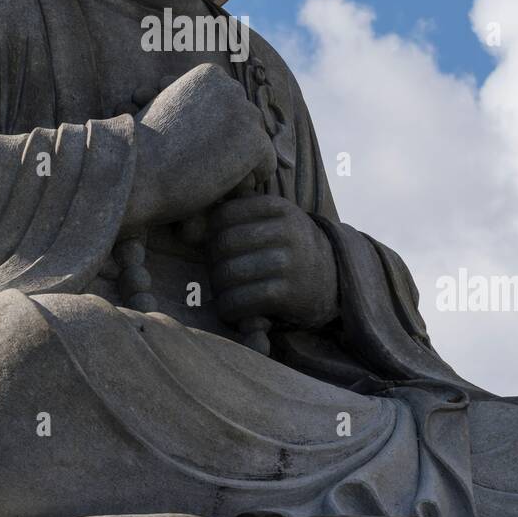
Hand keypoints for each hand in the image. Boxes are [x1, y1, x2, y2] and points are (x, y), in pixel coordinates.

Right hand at [122, 64, 276, 230]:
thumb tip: (216, 116)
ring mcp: (245, 113)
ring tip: (204, 175)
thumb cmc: (142, 148)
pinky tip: (220, 187)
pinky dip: (247, 182)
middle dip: (231, 146)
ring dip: (237, 164)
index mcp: (210, 74)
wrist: (133, 171)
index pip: (231, 108)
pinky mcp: (255, 142)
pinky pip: (265, 166)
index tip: (187, 146)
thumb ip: (196, 106)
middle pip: (247, 124)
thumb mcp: (167, 108)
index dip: (216, 133)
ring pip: (256, 145)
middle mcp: (232, 87)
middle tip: (197, 165)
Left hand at [204, 194, 338, 330]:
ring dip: (219, 289)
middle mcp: (287, 230)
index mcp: (278, 207)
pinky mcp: (289, 293)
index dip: (210, 234)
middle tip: (217, 274)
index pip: (223, 215)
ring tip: (225, 292)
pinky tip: (233, 309)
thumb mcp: (271, 220)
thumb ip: (234, 215)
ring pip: (228, 274)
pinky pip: (241, 300)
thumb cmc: (287, 247)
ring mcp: (289, 262)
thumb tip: (184, 230)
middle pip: (223, 244)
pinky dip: (229, 308)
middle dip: (212, 263)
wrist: (333, 279)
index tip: (216, 248)